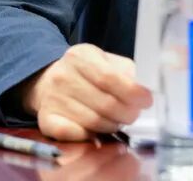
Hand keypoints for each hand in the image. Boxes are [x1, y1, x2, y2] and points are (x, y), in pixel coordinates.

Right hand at [20, 44, 153, 141]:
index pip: (109, 77)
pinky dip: (91, 136)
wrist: (47, 80)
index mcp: (80, 56)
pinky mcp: (46, 120)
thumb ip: (124, 71)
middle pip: (104, 103)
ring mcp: (52, 99)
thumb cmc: (84, 72)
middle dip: (127, 113)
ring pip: (93, 122)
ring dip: (112, 125)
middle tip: (134, 114)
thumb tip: (142, 91)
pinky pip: (74, 134)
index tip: (146, 100)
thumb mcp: (104, 60)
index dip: (132, 92)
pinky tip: (97, 131)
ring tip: (117, 120)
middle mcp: (63, 76)